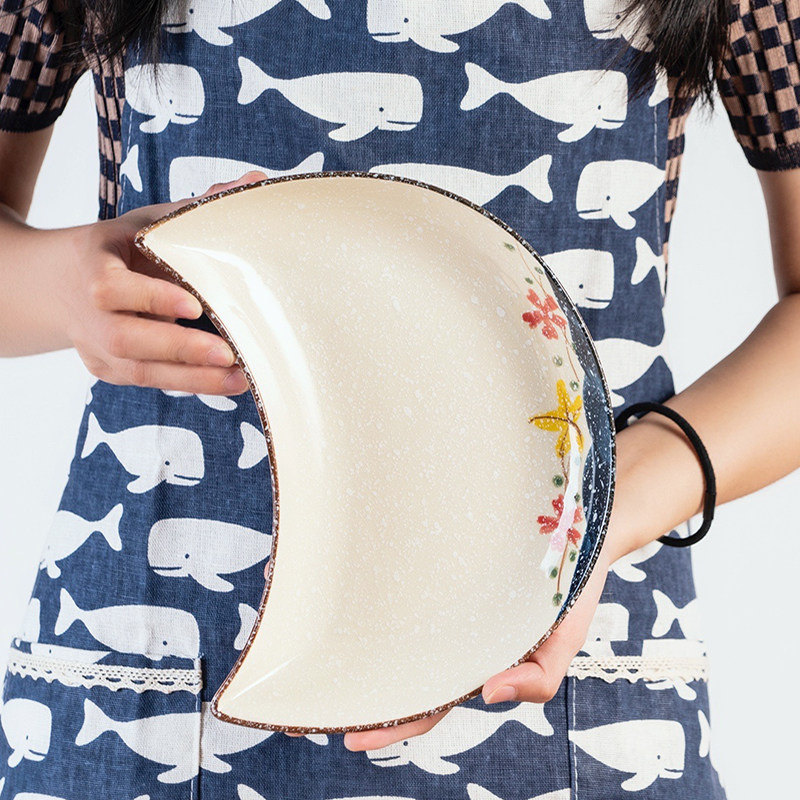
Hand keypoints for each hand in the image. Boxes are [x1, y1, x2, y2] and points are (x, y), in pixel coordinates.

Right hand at [58, 171, 268, 394]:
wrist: (60, 284)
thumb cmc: (117, 249)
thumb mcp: (148, 222)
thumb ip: (198, 209)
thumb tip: (256, 182)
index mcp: (92, 267)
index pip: (112, 288)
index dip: (152, 298)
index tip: (194, 306)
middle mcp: (87, 314)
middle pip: (125, 340)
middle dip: (179, 349)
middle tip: (228, 354)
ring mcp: (94, 348)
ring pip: (138, 372)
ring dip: (192, 379)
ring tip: (238, 379)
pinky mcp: (108, 372)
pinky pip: (146, 382)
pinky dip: (185, 383)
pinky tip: (221, 383)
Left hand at [340, 540, 617, 751]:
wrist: (581, 527)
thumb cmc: (572, 588)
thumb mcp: (566, 640)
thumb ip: (539, 678)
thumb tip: (489, 696)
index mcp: (479, 661)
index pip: (431, 702)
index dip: (395, 724)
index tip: (354, 739)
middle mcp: (455, 635)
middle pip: (404, 673)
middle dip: (363, 696)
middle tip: (314, 712)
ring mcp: (445, 601)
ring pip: (400, 632)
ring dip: (363, 647)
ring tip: (318, 660)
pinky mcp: (442, 562)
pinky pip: (408, 587)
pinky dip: (382, 599)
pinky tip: (353, 598)